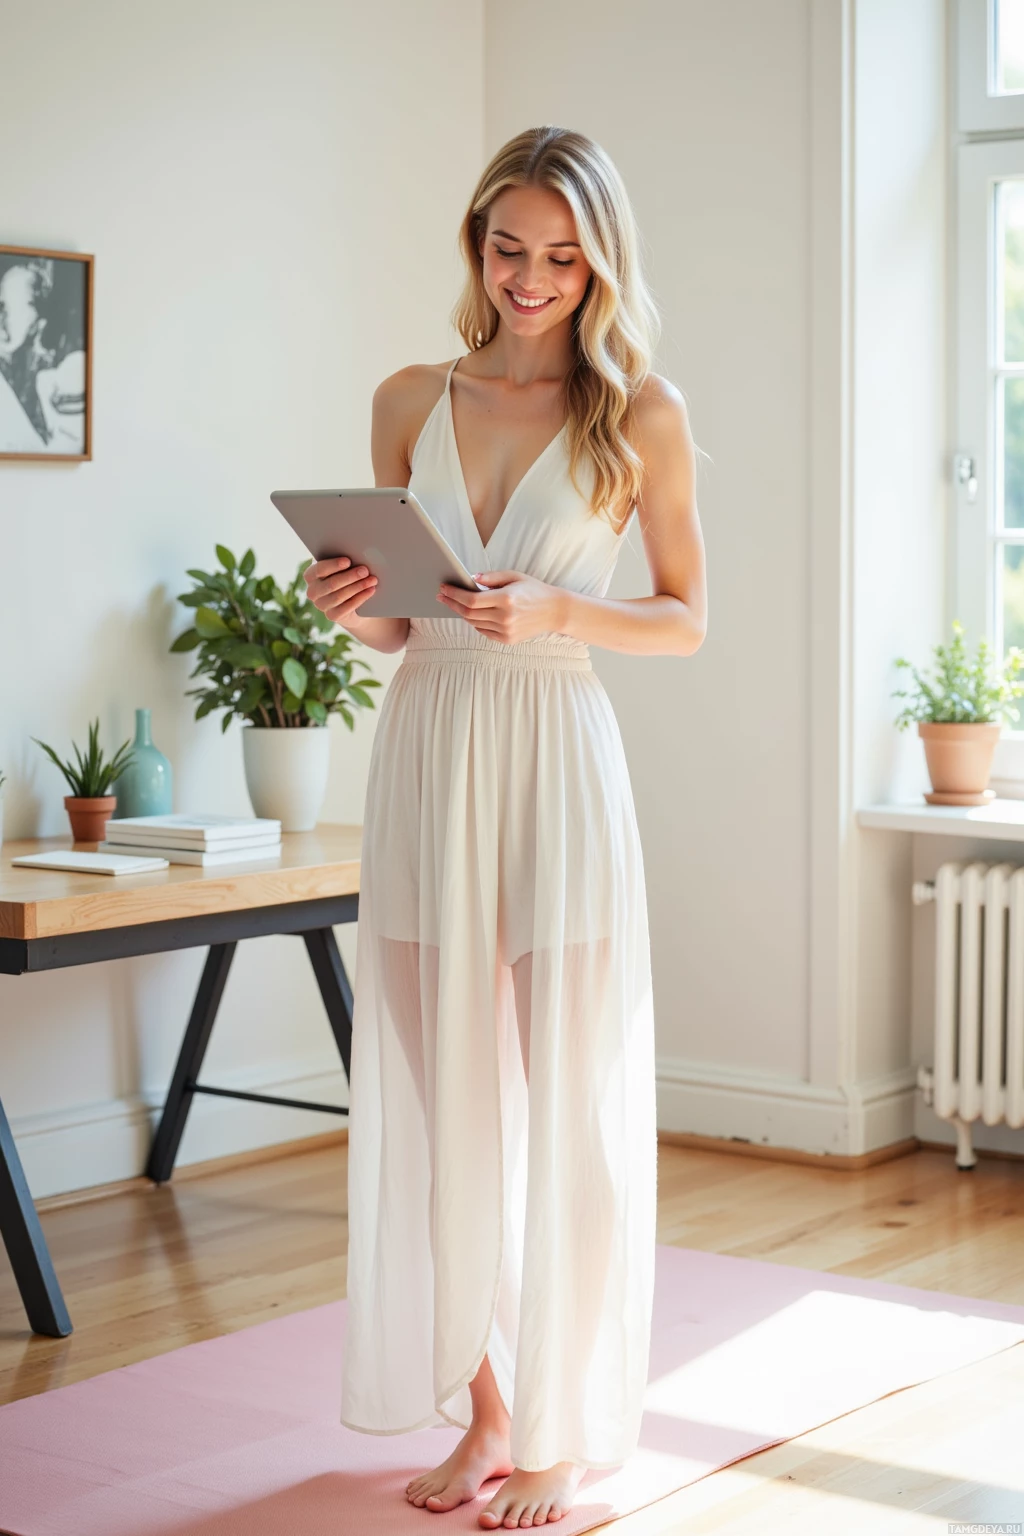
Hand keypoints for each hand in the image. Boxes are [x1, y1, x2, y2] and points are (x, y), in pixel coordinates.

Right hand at [303, 555, 377, 622]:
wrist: (351, 603)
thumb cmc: (346, 578)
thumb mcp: (342, 568)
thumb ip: (344, 562)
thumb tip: (358, 554)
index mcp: (311, 575)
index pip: (319, 569)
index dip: (334, 565)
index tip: (348, 561)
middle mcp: (313, 591)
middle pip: (331, 584)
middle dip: (350, 576)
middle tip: (365, 570)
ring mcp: (321, 605)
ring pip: (340, 596)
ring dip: (358, 586)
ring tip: (372, 580)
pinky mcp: (332, 616)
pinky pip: (347, 607)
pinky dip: (361, 597)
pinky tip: (371, 590)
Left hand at [437, 570, 566, 643]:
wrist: (554, 611)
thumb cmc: (534, 590)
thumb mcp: (514, 576)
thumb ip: (491, 577)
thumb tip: (471, 578)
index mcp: (506, 599)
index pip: (471, 600)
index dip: (454, 594)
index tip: (444, 588)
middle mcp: (505, 617)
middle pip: (469, 613)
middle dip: (452, 604)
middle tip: (442, 596)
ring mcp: (506, 631)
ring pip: (474, 623)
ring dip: (462, 613)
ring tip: (455, 603)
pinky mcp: (507, 639)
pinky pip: (483, 631)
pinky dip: (475, 622)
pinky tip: (472, 614)